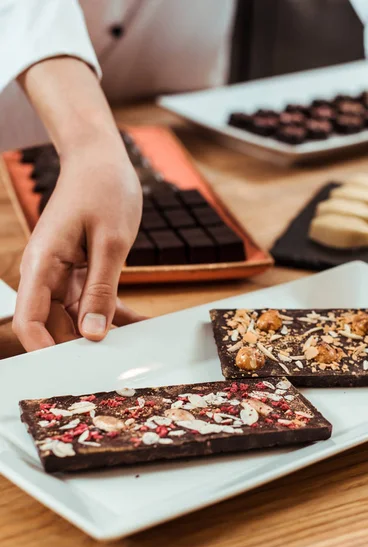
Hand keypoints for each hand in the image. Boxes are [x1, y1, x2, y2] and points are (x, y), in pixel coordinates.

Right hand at [13, 141, 143, 350]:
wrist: (103, 160)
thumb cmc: (104, 189)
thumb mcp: (110, 241)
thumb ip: (101, 288)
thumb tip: (92, 332)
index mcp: (42, 264)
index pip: (30, 319)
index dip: (45, 349)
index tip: (72, 371)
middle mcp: (48, 273)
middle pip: (56, 324)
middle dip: (84, 346)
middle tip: (119, 366)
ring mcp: (66, 274)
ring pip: (80, 317)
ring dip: (107, 332)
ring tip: (139, 349)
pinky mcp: (85, 272)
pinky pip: (98, 301)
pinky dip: (118, 313)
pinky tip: (144, 325)